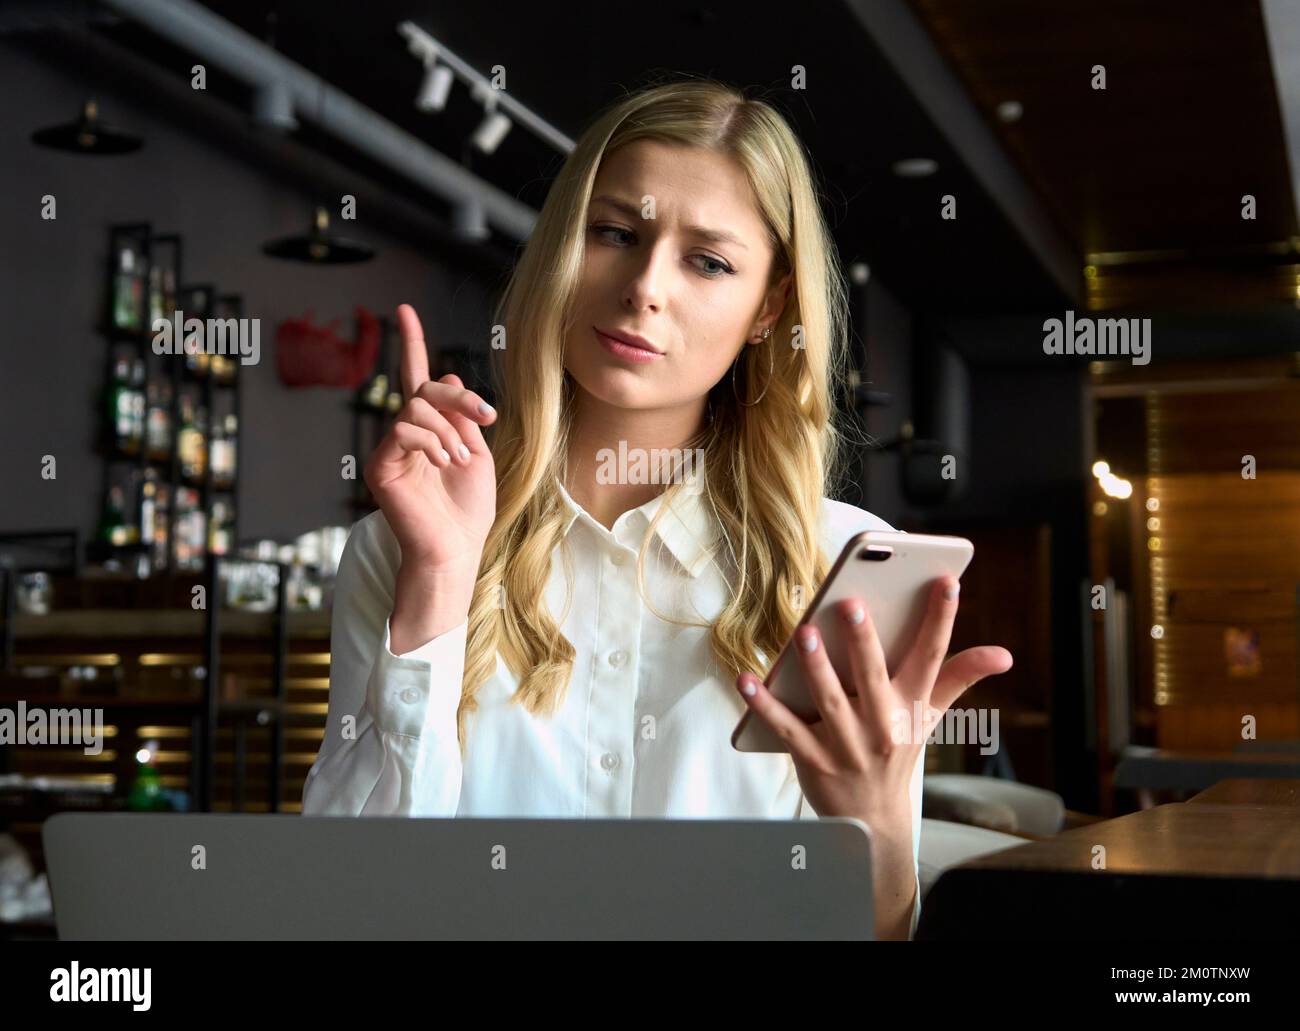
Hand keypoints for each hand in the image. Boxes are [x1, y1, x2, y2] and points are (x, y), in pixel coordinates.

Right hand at [363, 304, 497, 570]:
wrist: (457, 548)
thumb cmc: (468, 508)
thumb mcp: (477, 451)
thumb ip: (462, 414)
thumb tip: (445, 375)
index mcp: (430, 428)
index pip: (418, 378)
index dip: (412, 342)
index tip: (405, 309)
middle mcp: (405, 434)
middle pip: (425, 389)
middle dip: (459, 398)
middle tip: (487, 418)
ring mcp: (390, 449)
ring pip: (417, 408)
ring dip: (449, 430)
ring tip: (460, 459)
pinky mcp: (380, 465)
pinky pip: (403, 430)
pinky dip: (430, 442)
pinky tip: (442, 464)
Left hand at [734, 577, 1012, 824]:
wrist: (873, 819)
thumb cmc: (898, 751)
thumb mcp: (929, 715)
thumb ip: (959, 677)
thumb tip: (1003, 654)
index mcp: (912, 706)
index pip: (932, 657)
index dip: (941, 620)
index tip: (946, 582)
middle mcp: (883, 725)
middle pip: (874, 677)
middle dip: (864, 641)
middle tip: (851, 603)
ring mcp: (848, 745)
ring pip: (831, 702)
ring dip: (817, 668)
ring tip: (804, 633)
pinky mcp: (814, 760)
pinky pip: (787, 728)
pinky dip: (765, 705)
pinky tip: (746, 679)